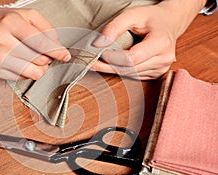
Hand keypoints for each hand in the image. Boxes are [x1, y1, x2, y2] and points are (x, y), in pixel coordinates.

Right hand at [0, 5, 70, 79]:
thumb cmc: (2, 21)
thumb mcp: (25, 15)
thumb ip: (45, 28)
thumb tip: (58, 46)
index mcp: (10, 22)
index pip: (40, 43)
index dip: (57, 51)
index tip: (65, 55)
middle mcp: (0, 40)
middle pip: (39, 59)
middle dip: (48, 58)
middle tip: (45, 52)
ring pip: (32, 72)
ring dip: (40, 67)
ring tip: (35, 58)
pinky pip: (21, 78)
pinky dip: (27, 72)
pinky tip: (22, 62)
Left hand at [92, 0, 206, 79]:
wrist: (169, 22)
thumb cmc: (151, 17)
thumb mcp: (132, 14)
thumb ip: (115, 27)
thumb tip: (98, 44)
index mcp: (161, 43)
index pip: (131, 58)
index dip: (112, 58)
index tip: (98, 53)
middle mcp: (163, 59)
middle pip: (128, 69)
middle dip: (107, 66)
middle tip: (89, 62)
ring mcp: (161, 69)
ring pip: (129, 75)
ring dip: (111, 70)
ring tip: (97, 63)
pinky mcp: (156, 74)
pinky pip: (133, 76)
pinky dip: (120, 71)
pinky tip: (111, 65)